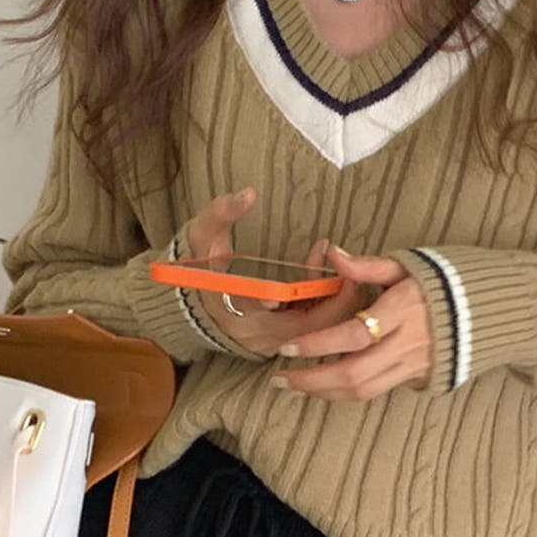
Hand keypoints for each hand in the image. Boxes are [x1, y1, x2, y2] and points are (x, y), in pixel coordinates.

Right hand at [185, 190, 362, 354]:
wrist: (185, 304)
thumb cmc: (193, 266)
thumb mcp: (200, 236)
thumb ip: (220, 214)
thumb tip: (246, 193)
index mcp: (234, 312)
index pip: (277, 310)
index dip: (307, 286)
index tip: (323, 251)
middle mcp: (257, 335)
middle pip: (312, 328)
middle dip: (337, 294)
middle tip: (351, 257)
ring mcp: (271, 342)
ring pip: (318, 330)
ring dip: (336, 298)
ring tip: (344, 262)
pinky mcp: (281, 340)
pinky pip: (312, 327)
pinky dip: (326, 303)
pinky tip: (330, 273)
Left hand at [273, 248, 431, 400]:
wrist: (490, 308)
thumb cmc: (443, 281)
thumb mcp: (406, 265)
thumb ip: (366, 265)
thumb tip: (332, 254)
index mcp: (403, 309)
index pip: (354, 335)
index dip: (318, 344)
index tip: (288, 347)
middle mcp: (409, 342)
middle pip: (354, 373)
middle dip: (312, 380)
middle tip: (280, 378)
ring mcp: (415, 365)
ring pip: (363, 390)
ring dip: (324, 393)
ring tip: (296, 387)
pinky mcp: (419, 378)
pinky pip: (377, 391)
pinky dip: (346, 392)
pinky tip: (325, 386)